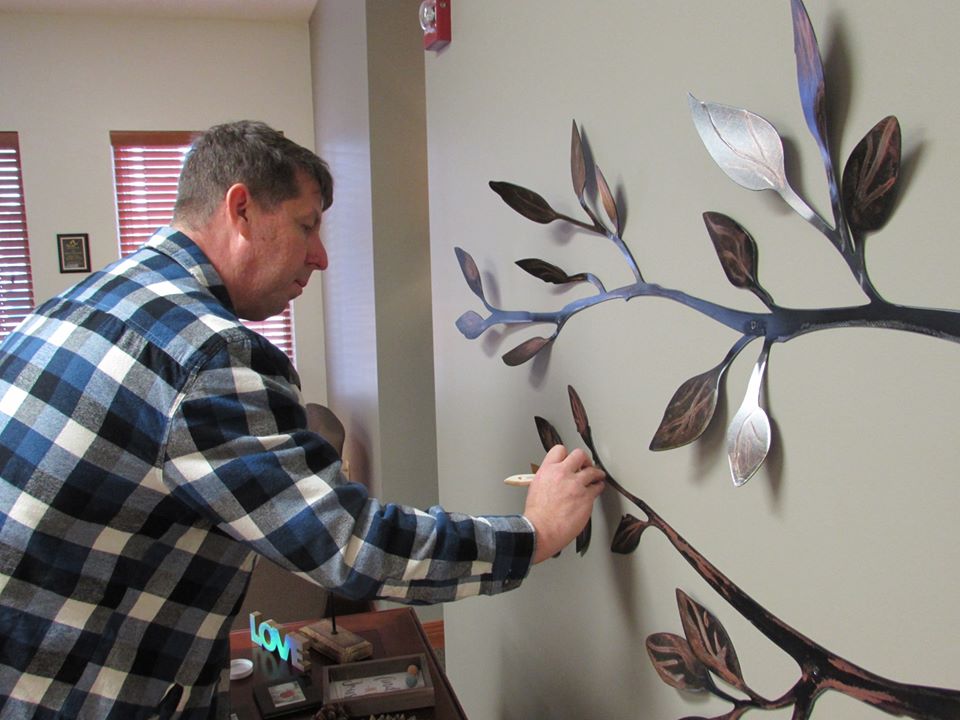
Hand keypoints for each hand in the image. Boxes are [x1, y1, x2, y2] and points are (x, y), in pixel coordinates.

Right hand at [522, 445, 604, 562]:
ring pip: (593, 471)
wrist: (541, 530)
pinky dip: (598, 488)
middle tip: (587, 465)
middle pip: (579, 455)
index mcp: (547, 470)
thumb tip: (556, 479)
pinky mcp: (586, 497)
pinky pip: (597, 487)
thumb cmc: (537, 515)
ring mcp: (576, 485)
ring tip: (598, 477)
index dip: (567, 455)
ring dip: (596, 474)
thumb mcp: (536, 488)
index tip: (571, 460)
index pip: (559, 450)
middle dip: (585, 460)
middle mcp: (562, 474)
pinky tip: (597, 489)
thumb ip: (549, 479)